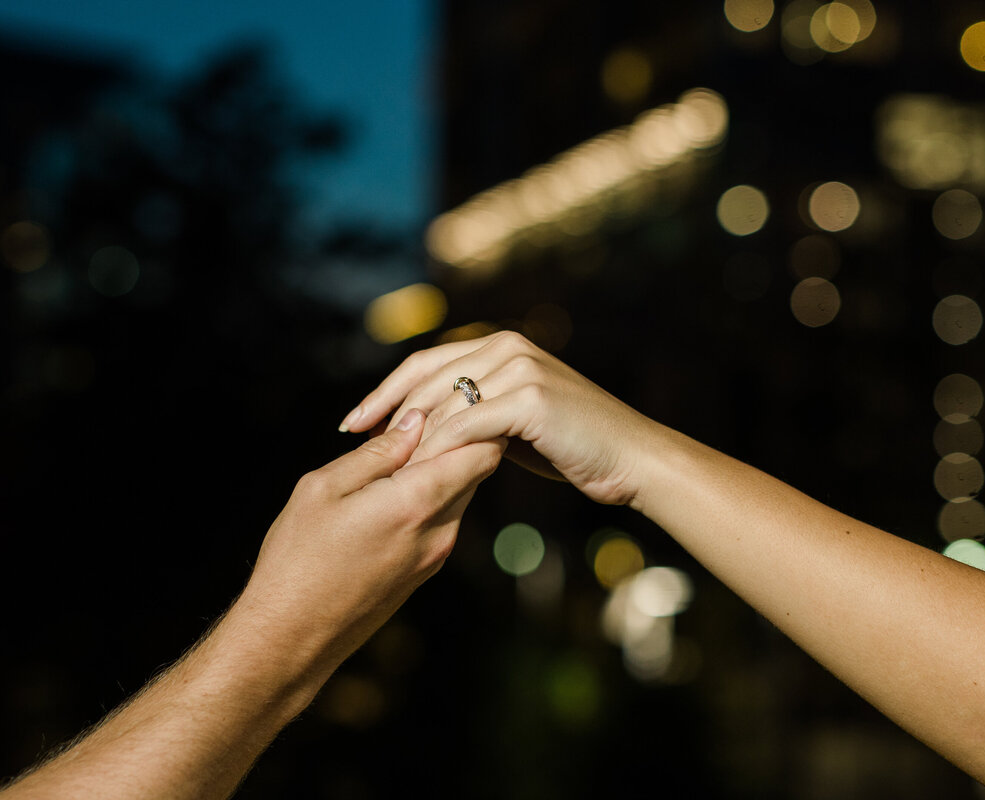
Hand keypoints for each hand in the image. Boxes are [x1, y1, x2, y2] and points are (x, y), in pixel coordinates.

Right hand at [239, 408, 503, 673]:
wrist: (290, 638)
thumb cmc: (297, 559)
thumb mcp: (323, 488)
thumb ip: (377, 452)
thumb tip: (415, 421)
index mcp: (416, 503)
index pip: (483, 450)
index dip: (474, 419)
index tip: (446, 401)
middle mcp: (439, 531)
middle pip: (477, 469)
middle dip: (457, 438)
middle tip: (417, 419)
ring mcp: (436, 555)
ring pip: (460, 493)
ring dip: (441, 468)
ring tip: (396, 453)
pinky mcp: (425, 571)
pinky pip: (443, 519)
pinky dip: (429, 495)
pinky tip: (389, 490)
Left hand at [338, 332, 659, 506]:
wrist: (631, 458)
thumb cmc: (573, 445)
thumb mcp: (515, 421)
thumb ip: (477, 413)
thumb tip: (425, 428)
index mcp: (500, 344)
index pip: (425, 362)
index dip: (385, 392)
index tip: (355, 420)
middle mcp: (507, 345)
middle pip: (425, 378)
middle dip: (384, 413)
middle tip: (353, 441)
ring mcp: (519, 367)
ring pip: (443, 403)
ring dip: (409, 438)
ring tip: (383, 467)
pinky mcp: (529, 397)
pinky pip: (467, 426)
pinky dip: (438, 450)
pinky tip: (417, 474)